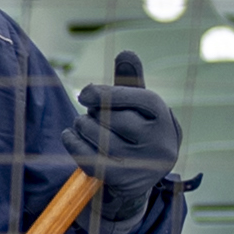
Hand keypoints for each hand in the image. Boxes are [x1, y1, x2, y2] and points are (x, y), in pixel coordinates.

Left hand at [65, 51, 182, 221]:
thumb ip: (131, 80)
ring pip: (102, 139)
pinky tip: (68, 136)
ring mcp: (142, 164)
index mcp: (165, 118)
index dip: (110, 93)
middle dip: (94, 112)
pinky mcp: (124, 181)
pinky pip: (92, 160)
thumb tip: (126, 52)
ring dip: (82, 127)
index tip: (85, 93)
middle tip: (89, 113)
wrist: (142, 174)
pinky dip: (74, 145)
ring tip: (80, 123)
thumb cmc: (137, 130)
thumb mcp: (138, 106)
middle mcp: (159, 142)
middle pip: (117, 118)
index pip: (141, 98)